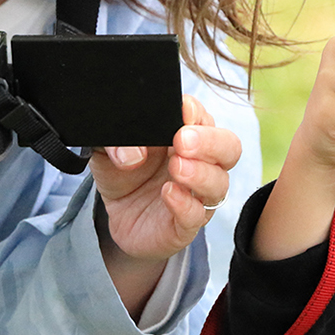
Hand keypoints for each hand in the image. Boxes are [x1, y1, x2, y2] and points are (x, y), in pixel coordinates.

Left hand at [89, 95, 239, 316]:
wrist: (116, 214)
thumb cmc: (121, 171)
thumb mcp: (106, 150)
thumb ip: (114, 144)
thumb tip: (132, 154)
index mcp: (186, 134)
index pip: (203, 117)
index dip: (196, 112)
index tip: (183, 110)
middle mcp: (201, 162)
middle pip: (228, 147)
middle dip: (210, 141)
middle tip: (182, 140)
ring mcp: (198, 194)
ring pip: (218, 183)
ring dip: (200, 173)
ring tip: (176, 167)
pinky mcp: (186, 224)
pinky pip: (196, 215)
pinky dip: (185, 204)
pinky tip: (168, 193)